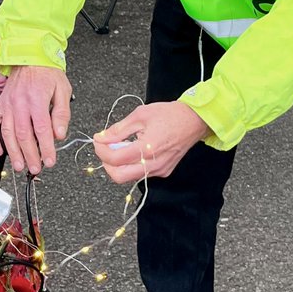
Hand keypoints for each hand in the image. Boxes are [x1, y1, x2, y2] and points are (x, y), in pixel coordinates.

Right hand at [0, 65, 71, 175]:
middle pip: (23, 135)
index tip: (50, 161)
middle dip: (30, 155)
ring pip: (8, 133)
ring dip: (13, 152)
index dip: (46, 148)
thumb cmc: (47, 73)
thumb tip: (59, 134)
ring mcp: (7, 105)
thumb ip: (62, 113)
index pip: (41, 129)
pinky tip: (0, 151)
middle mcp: (19, 103)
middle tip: (36, 168)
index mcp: (37, 99)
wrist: (29, 56)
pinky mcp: (0, 105)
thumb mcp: (63, 90)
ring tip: (20, 165)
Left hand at [92, 101, 211, 183]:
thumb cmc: (169, 114)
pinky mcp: (164, 171)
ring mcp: (160, 170)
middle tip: (105, 149)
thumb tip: (101, 137)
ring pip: (129, 177)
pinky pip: (141, 174)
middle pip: (119, 176)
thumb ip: (118, 130)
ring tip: (119, 147)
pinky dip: (131, 165)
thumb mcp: (139, 115)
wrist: (194, 120)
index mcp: (147, 148)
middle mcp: (154, 164)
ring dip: (118, 165)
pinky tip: (132, 150)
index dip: (101, 150)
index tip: (98, 140)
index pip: (114, 159)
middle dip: (106, 163)